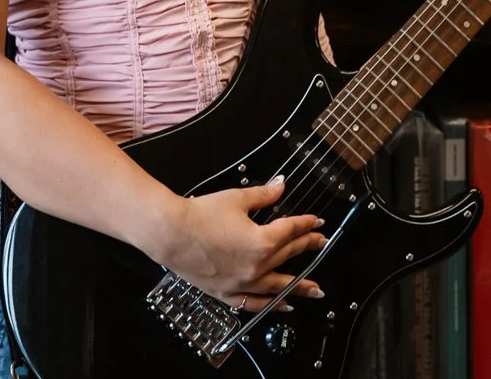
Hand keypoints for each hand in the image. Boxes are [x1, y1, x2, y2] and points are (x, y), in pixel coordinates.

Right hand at [151, 176, 327, 311]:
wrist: (170, 233)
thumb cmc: (200, 215)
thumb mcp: (237, 199)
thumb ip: (264, 195)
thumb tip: (281, 185)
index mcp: (262, 241)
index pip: (292, 230)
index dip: (306, 224)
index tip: (316, 222)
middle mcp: (256, 266)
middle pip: (288, 254)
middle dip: (306, 247)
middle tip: (320, 244)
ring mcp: (242, 283)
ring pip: (278, 286)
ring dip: (299, 286)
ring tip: (315, 290)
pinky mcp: (226, 293)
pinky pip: (254, 303)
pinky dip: (270, 305)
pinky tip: (283, 306)